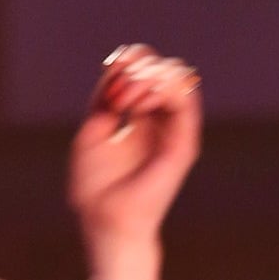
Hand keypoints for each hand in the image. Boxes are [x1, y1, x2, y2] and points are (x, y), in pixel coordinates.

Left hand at [68, 44, 201, 279]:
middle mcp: (159, 117)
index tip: (110, 72)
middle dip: (138, 69)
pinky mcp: (184, 141)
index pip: (144, 67)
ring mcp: (173, 128)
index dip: (129, 60)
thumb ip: (106, 96)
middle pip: (163, 66)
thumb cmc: (95, 184)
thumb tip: (122, 62)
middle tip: (117, 96)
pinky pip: (186, 99)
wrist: (106, 219)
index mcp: (137, 113)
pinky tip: (140, 105)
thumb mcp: (93, 129)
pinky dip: (163, 91)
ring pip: (179, 76)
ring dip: (149, 79)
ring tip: (129, 101)